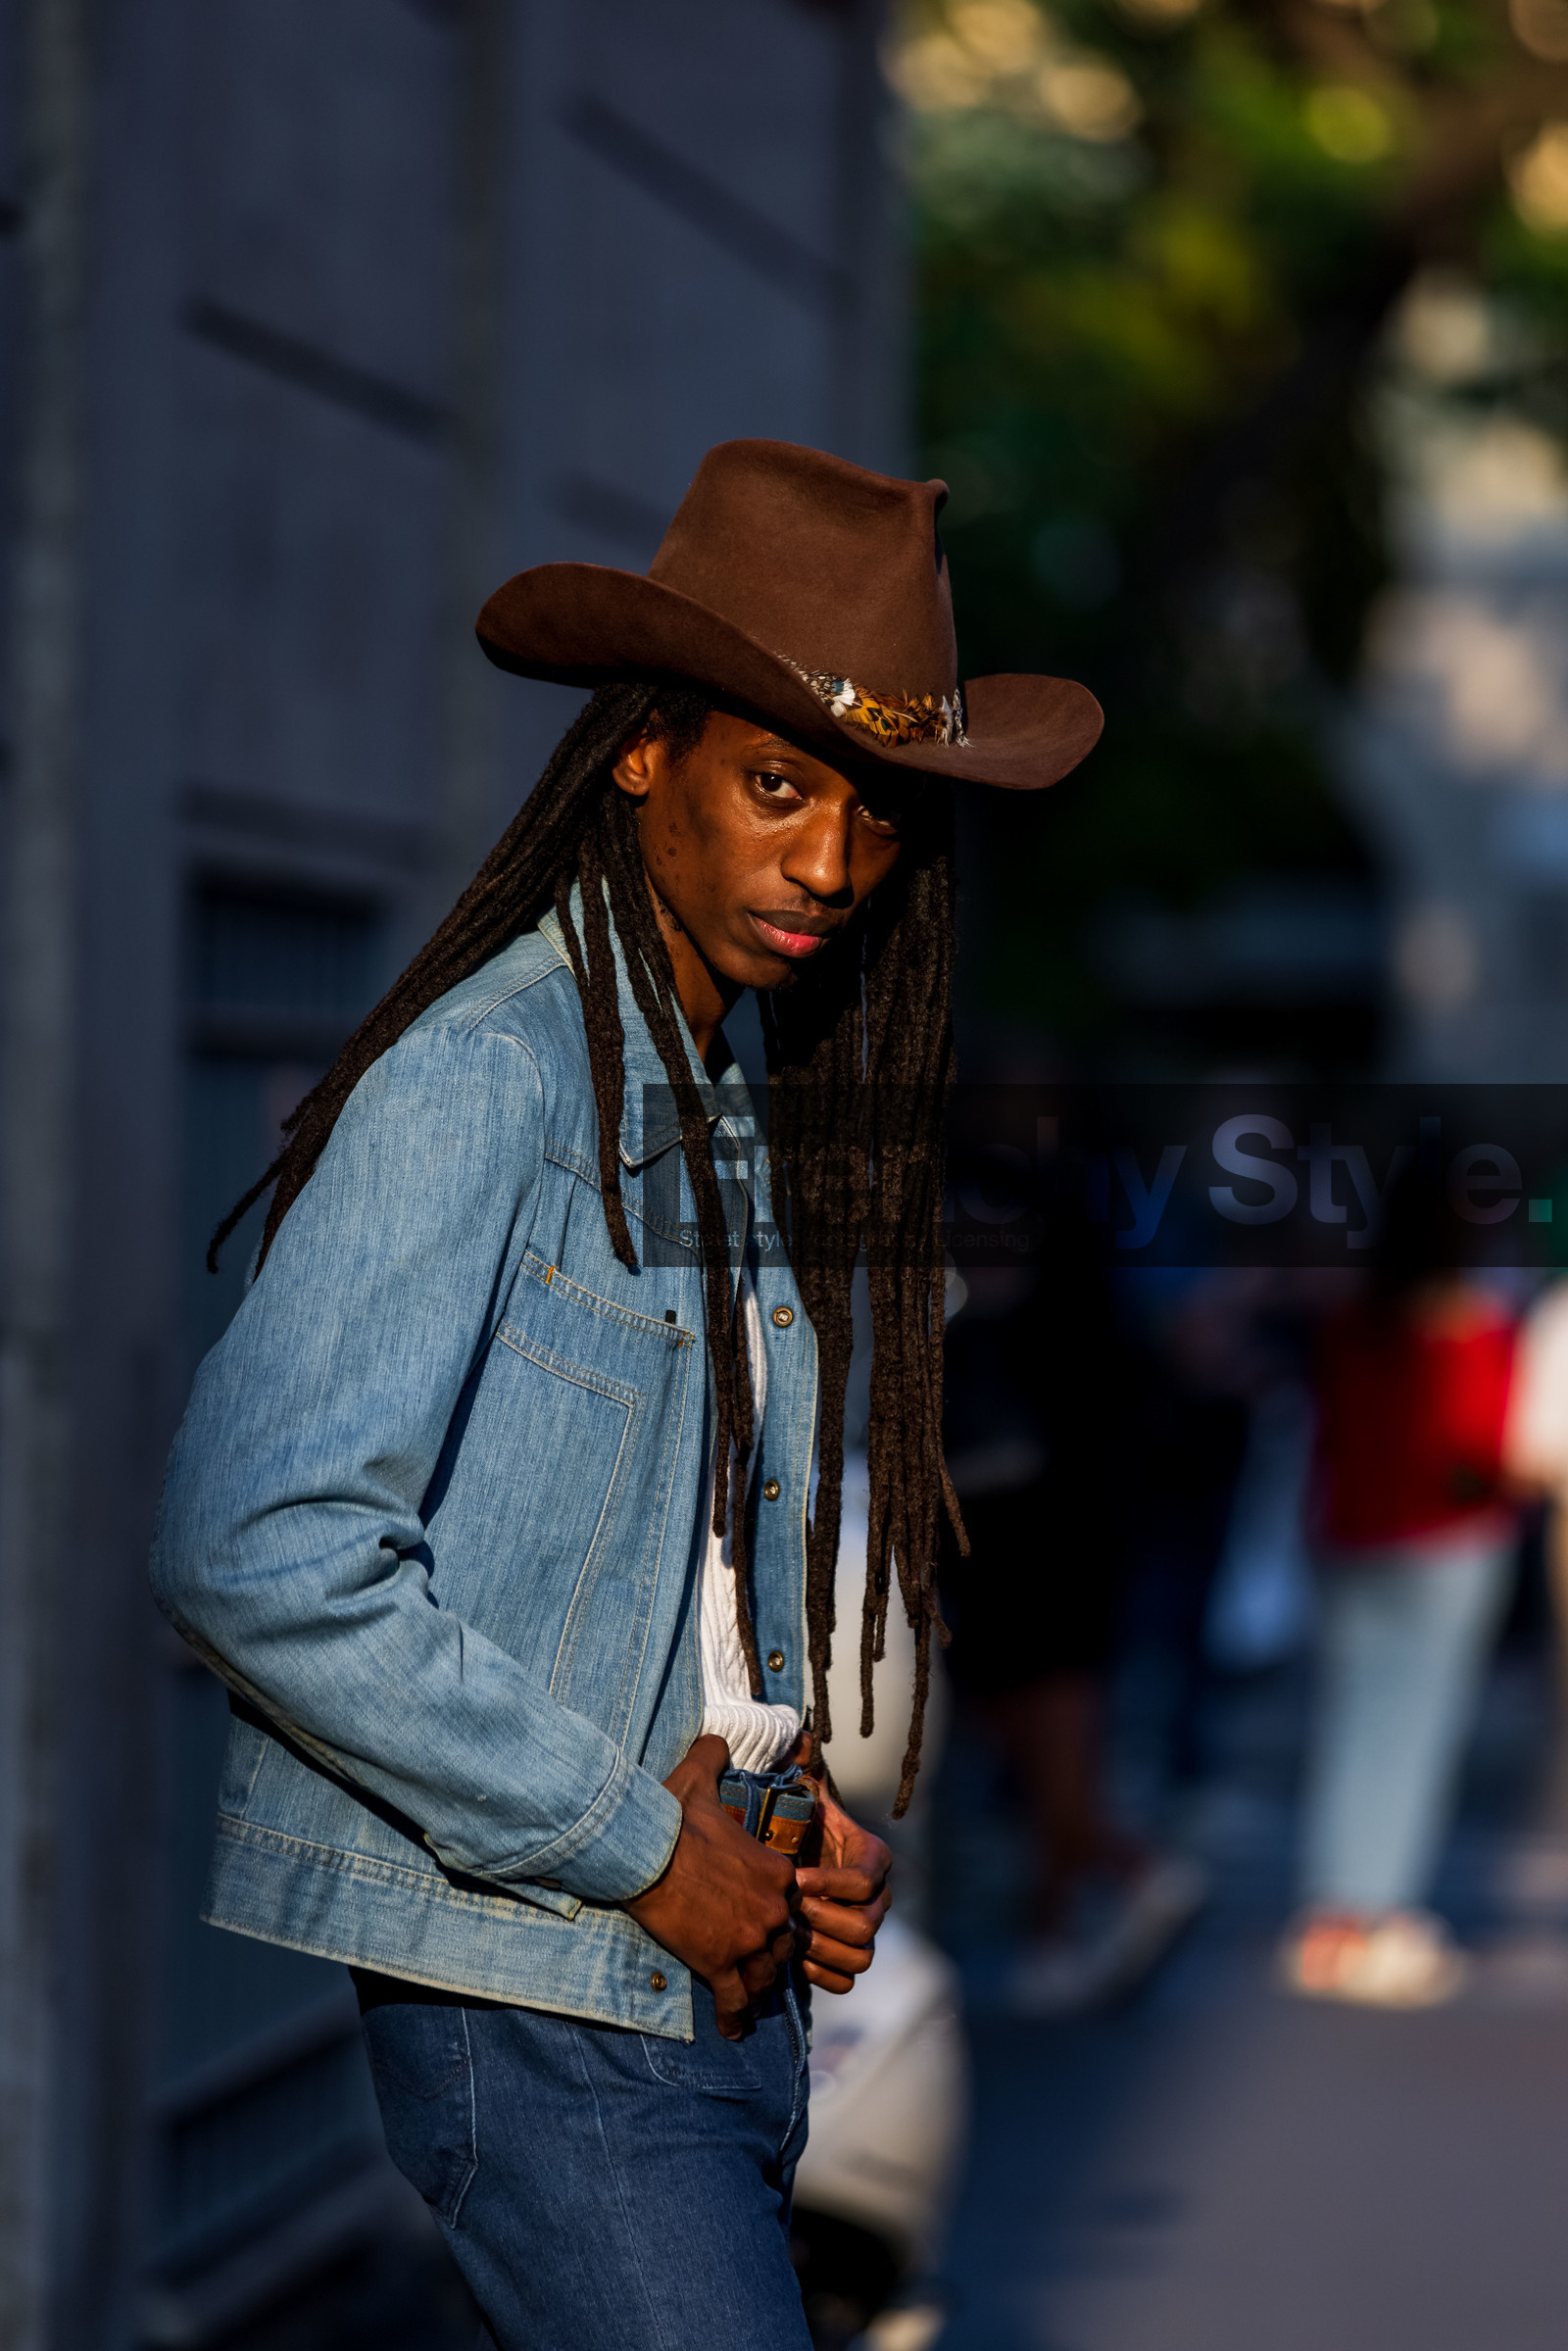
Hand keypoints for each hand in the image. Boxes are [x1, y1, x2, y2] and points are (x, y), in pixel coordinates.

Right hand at [625, 1736, 797, 2039]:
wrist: (644, 1855)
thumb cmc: (672, 1816)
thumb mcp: (698, 1777)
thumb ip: (715, 1756)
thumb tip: (716, 1737)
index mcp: (776, 1871)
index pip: (789, 1901)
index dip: (774, 1909)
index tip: (760, 1915)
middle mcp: (772, 1909)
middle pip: (783, 1943)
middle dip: (769, 1950)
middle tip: (752, 1956)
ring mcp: (749, 1941)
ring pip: (764, 1975)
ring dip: (756, 1984)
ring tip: (746, 1993)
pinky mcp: (721, 1965)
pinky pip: (736, 2000)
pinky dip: (735, 2016)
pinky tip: (732, 2028)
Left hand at [795, 1779, 891, 1994]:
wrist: (799, 1855)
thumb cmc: (802, 1826)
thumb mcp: (806, 1800)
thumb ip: (806, 1778)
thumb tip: (802, 1755)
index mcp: (874, 1858)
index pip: (863, 1881)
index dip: (829, 1883)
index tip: (794, 1878)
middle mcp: (879, 1898)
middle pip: (865, 1926)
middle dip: (822, 1919)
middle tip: (788, 1909)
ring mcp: (867, 1930)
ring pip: (861, 1958)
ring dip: (821, 1949)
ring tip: (790, 1935)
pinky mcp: (850, 1955)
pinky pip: (847, 1981)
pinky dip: (823, 1975)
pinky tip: (795, 1959)